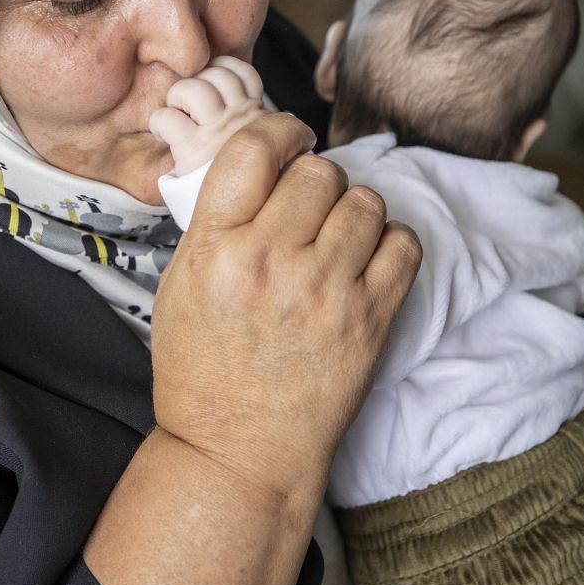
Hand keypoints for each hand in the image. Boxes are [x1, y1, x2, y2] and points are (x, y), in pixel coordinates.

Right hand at [148, 112, 422, 499]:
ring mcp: (324, 292)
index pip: (253, 148)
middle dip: (317, 182)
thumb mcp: (180, 286)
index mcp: (214, 248)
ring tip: (340, 240)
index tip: (290, 143)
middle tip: (310, 210)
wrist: (238, 451)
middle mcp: (269, 263)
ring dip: (355, 212)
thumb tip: (259, 168)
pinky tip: (368, 262)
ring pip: (365, 202)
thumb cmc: (203, 371)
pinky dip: (391, 243)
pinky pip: (403, 244)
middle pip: (317, 173)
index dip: (280, 133)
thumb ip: (216, 224)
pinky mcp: (369, 320)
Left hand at [149, 56, 268, 175]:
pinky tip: (163, 133)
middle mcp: (239, 119)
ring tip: (177, 112)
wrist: (243, 218)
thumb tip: (255, 111)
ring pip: (194, 89)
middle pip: (218, 74)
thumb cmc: (247, 184)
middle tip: (191, 102)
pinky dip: (160, 122)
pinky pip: (169, 119)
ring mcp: (216, 133)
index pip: (242, 73)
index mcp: (256, 116)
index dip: (223, 71)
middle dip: (199, 79)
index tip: (213, 86)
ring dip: (179, 95)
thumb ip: (259, 125)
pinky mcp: (193, 149)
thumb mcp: (268, 147)